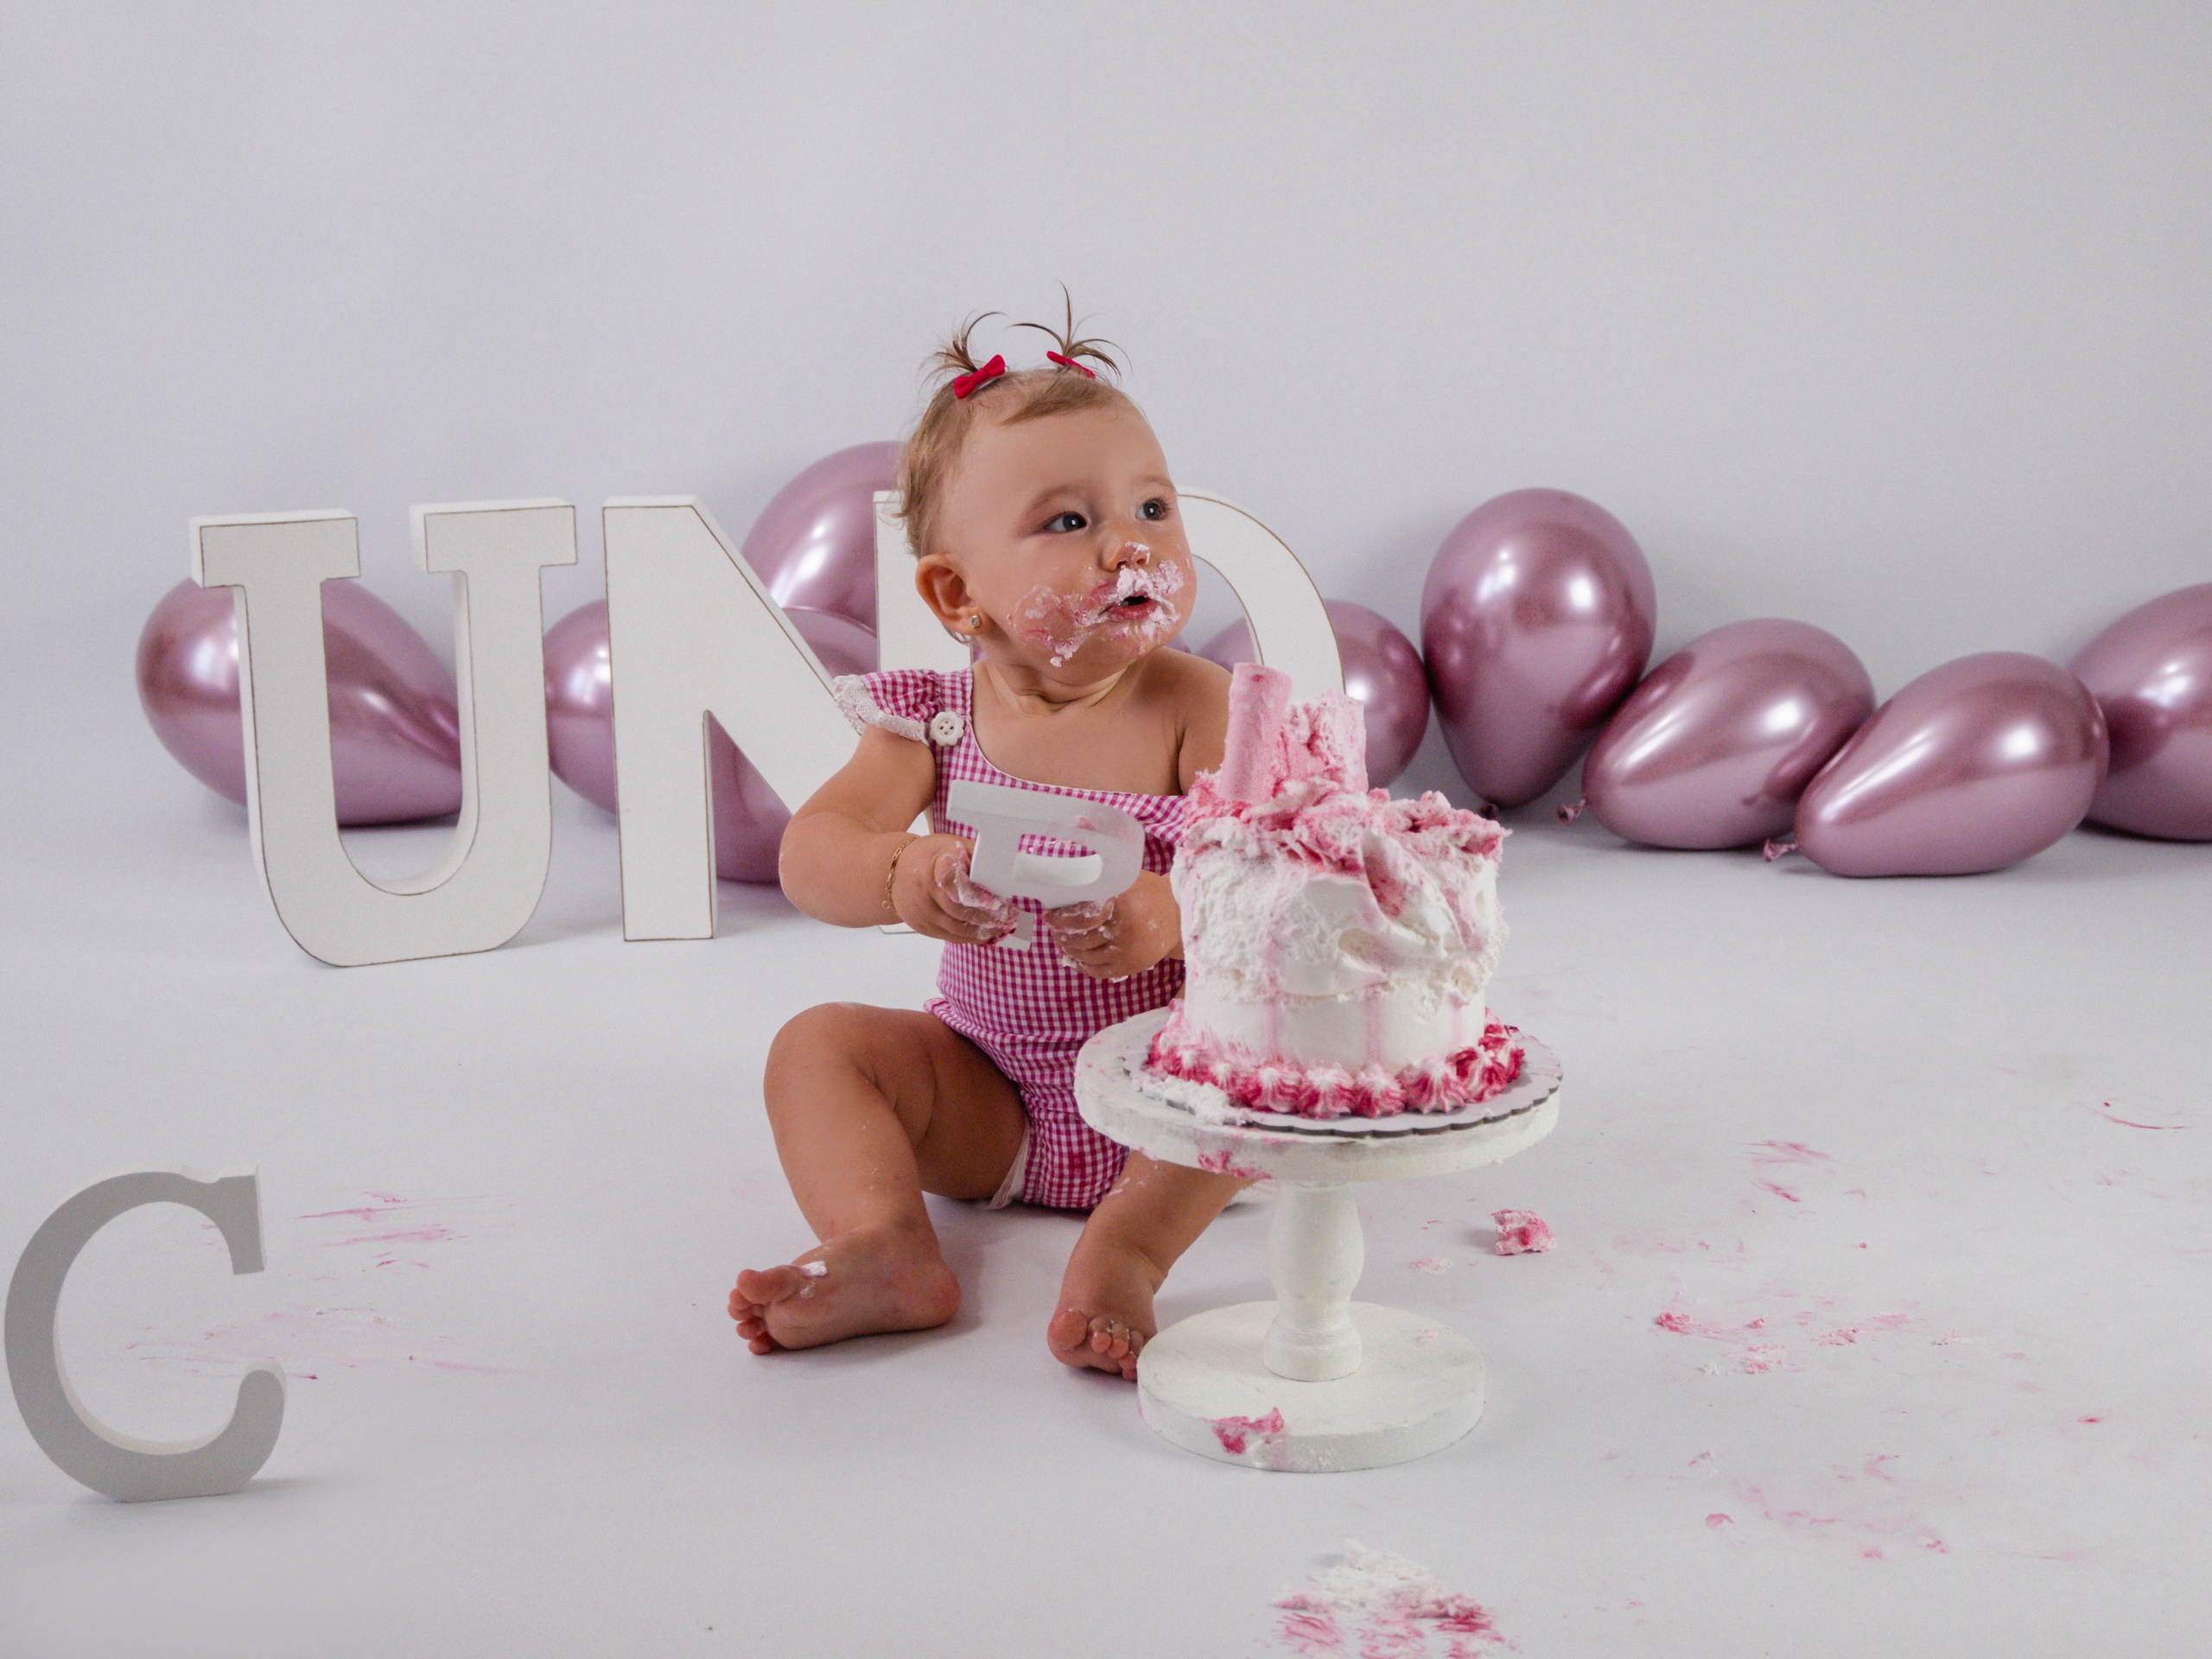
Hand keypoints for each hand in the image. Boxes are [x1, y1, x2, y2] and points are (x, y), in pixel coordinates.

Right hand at [891, 835, 1016, 943]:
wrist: (896, 872)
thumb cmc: (930, 856)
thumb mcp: (951, 846)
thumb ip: (974, 856)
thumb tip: (1000, 873)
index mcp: (933, 866)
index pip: (953, 882)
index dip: (976, 894)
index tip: (995, 901)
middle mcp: (923, 891)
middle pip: (957, 910)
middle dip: (985, 918)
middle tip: (1006, 920)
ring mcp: (920, 911)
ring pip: (954, 928)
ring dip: (979, 932)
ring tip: (999, 930)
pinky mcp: (920, 925)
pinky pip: (947, 936)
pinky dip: (967, 938)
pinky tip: (983, 935)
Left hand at [1043, 870, 1179, 979]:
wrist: (1180, 915)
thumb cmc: (1148, 892)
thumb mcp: (1126, 878)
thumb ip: (1101, 883)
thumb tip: (1066, 887)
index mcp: (1120, 903)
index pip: (1081, 917)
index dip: (1062, 919)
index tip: (1050, 917)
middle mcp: (1123, 929)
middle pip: (1081, 939)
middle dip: (1063, 936)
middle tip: (1055, 931)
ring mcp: (1127, 950)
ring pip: (1087, 957)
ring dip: (1071, 951)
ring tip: (1064, 943)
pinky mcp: (1131, 966)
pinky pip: (1099, 972)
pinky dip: (1084, 967)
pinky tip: (1078, 959)